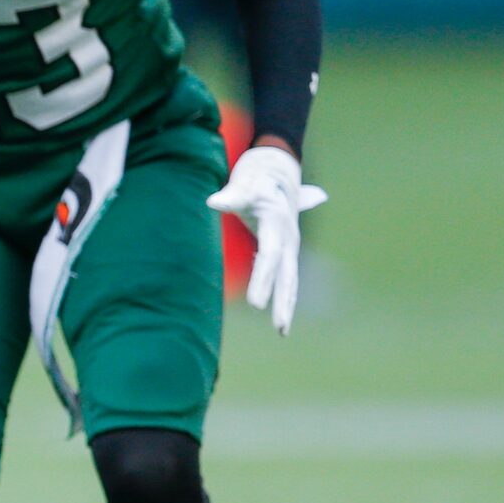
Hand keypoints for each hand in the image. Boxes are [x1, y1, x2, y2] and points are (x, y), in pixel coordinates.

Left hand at [206, 144, 327, 333]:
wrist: (277, 170)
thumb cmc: (257, 177)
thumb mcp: (245, 184)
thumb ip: (233, 196)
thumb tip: (213, 202)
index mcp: (279, 225)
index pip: (270, 258)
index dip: (263, 281)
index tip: (257, 304)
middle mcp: (288, 239)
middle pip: (286, 275)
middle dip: (283, 302)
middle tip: (279, 328)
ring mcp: (289, 245)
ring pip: (290, 280)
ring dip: (287, 305)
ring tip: (282, 332)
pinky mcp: (284, 249)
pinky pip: (286, 277)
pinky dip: (284, 296)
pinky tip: (280, 316)